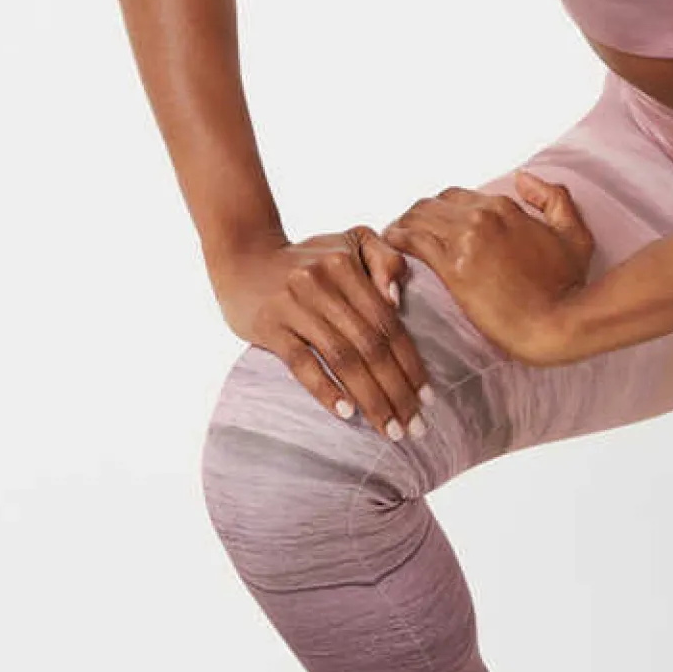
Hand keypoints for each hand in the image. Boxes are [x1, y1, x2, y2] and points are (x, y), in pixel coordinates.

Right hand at [208, 224, 433, 437]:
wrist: (244, 255)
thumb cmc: (309, 258)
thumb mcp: (352, 242)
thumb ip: (386, 259)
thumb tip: (397, 301)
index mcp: (347, 265)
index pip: (388, 322)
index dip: (410, 362)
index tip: (428, 397)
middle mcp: (322, 283)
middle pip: (370, 345)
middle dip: (397, 390)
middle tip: (414, 427)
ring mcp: (294, 305)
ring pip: (342, 358)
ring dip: (370, 398)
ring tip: (389, 429)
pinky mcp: (269, 325)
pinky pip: (301, 363)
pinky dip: (326, 389)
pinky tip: (347, 413)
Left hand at [379, 170, 594, 364]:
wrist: (557, 323)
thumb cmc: (568, 286)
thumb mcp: (574, 235)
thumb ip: (553, 199)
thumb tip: (524, 177)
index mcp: (506, 207)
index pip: (459, 196)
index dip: (442, 210)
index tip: (434, 224)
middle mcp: (482, 216)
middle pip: (433, 204)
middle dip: (418, 215)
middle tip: (408, 232)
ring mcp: (466, 240)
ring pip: (418, 217)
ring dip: (403, 225)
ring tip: (395, 238)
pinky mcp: (452, 268)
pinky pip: (412, 241)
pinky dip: (397, 239)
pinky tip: (391, 246)